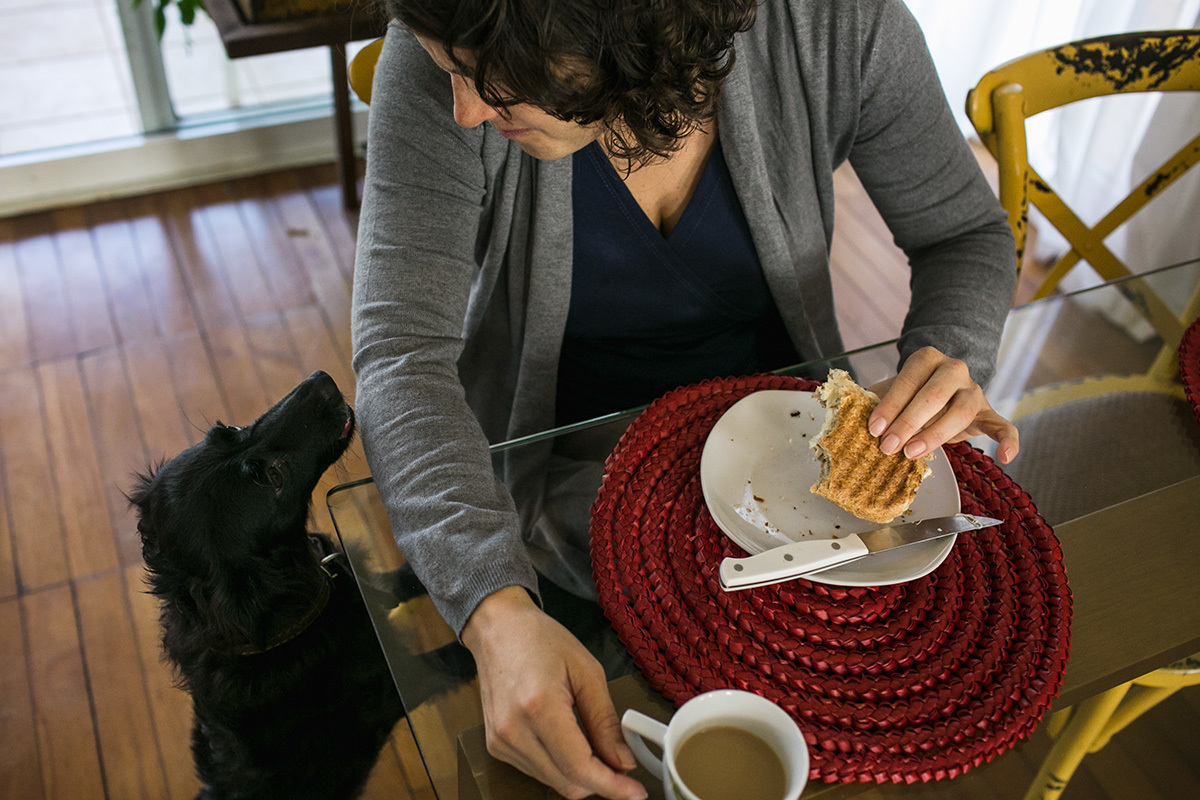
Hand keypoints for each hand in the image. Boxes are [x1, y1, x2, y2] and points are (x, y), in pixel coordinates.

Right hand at [460, 586, 647, 799]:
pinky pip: (537, 771)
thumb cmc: (541, 640)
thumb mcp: (587, 671)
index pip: (579, 767)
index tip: (635, 792)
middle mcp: (513, 730)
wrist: (498, 629)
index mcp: (539, 706)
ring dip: (580, 773)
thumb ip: (605, 722)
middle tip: (622, 765)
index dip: (612, 786)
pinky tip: (568, 739)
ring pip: (553, 782)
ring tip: (591, 740)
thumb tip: (623, 762)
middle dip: (600, 781)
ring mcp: (501, 741)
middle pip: (567, 783)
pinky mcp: (496, 745)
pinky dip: (560, 765)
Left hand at [867, 347, 1018, 463]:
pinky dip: (1009, 440)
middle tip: (888, 446)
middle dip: (908, 423)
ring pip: (961, 411)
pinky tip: (1006, 457)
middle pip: (934, 395)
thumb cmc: (908, 393)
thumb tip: (844, 416)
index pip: (909, 380)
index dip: (890, 406)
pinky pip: (1003, 425)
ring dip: (935, 435)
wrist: (939, 387)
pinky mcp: (988, 412)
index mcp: (927, 359)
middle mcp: (954, 370)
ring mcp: (974, 391)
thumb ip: (871, 399)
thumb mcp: (888, 390)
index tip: (874, 428)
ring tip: (913, 453)